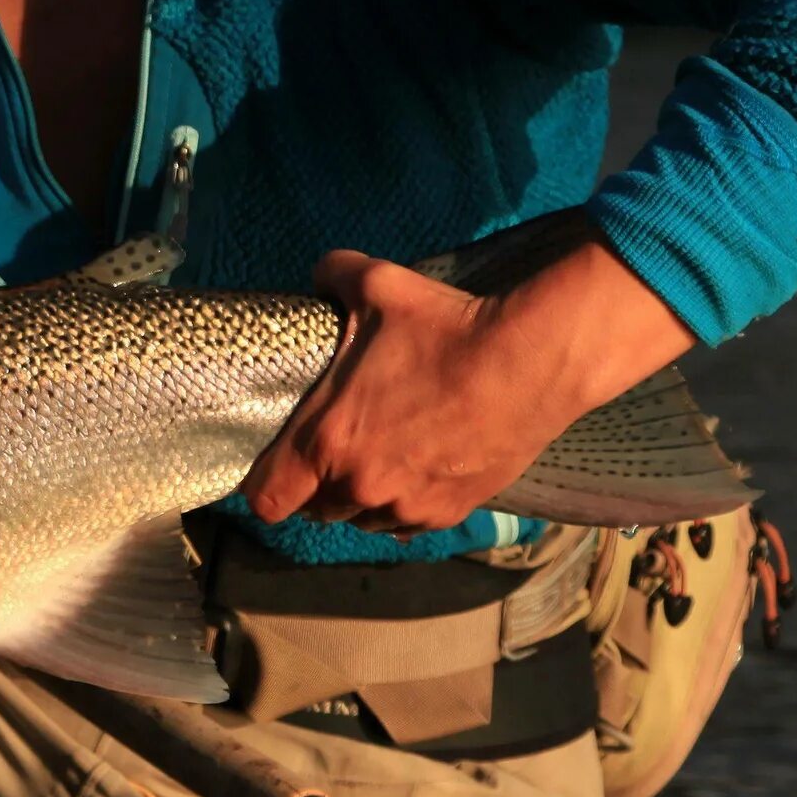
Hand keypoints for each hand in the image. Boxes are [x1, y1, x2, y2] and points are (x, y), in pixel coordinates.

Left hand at [237, 234, 694, 535]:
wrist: (531, 362)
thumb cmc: (446, 326)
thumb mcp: (377, 284)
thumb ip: (331, 275)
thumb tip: (320, 274)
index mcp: (327, 440)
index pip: (268, 498)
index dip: (265, 485)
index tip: (276, 466)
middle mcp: (360, 484)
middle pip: (314, 509)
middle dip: (316, 485)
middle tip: (333, 447)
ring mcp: (406, 504)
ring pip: (361, 518)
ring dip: (360, 497)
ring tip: (378, 457)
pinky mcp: (449, 512)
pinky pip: (407, 522)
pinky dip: (404, 503)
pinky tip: (416, 468)